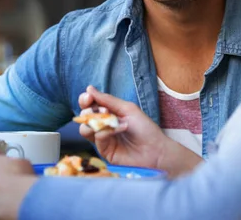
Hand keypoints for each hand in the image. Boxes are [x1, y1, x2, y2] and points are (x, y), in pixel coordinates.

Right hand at [78, 86, 201, 176]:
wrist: (156, 150)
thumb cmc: (145, 128)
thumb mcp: (127, 109)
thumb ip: (108, 100)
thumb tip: (89, 89)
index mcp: (108, 113)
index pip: (90, 105)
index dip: (85, 100)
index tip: (88, 97)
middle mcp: (103, 125)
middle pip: (84, 116)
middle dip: (88, 111)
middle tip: (103, 110)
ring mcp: (103, 139)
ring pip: (85, 129)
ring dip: (94, 121)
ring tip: (109, 119)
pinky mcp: (104, 151)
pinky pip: (97, 138)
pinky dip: (107, 131)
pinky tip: (120, 129)